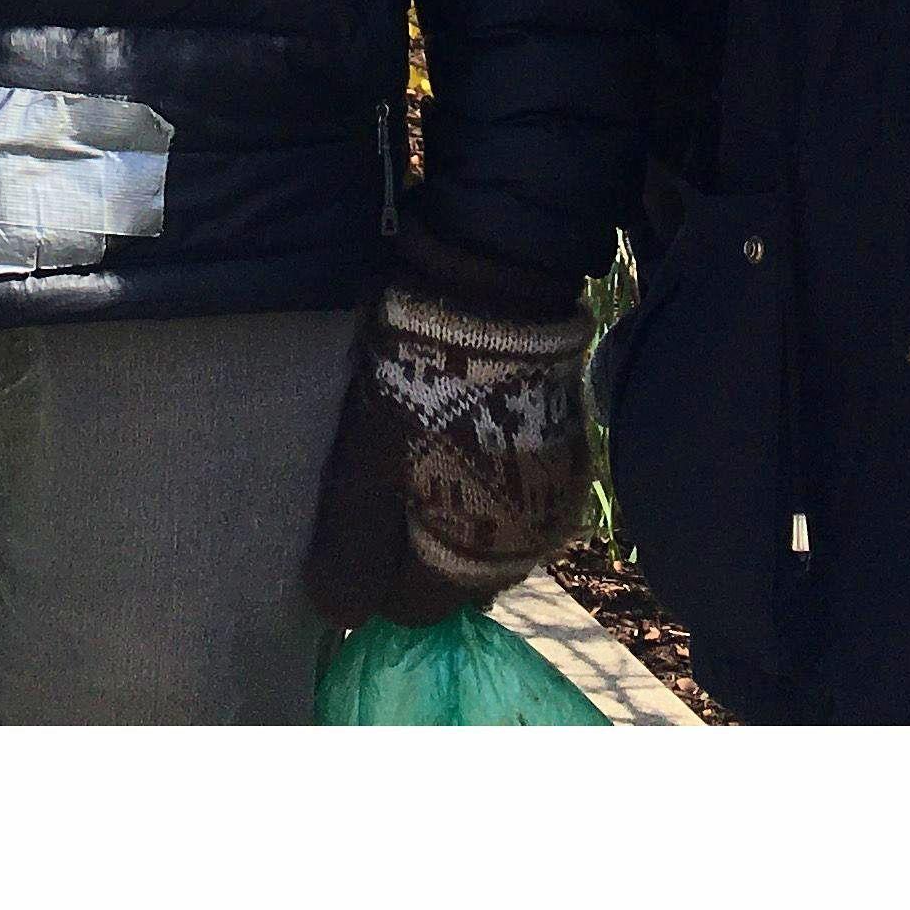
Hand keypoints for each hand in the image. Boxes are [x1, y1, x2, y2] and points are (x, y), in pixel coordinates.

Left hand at [305, 219, 596, 627]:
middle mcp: (528, 546)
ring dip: (453, 508)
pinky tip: (459, 429)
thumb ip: (352, 552)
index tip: (352, 514)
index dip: (371, 571)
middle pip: (452, 571)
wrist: (497, 290)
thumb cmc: (417, 385)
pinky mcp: (569, 454)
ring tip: (419, 446)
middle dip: (414, 542)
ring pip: (486, 531)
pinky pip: (516, 492)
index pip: (409, 606)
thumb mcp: (365, 466)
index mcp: (475, 559)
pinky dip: (486, 476)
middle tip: (381, 475)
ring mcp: (555, 499)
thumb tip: (340, 618)